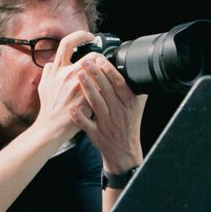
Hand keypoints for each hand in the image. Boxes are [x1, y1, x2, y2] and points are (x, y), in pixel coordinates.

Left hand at [37, 35, 145, 166]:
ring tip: (78, 74)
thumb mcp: (138, 106)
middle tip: (85, 60)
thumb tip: (130, 68)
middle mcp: (118, 112)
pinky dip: (79, 116)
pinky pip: (86, 124)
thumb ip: (134, 88)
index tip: (101, 60)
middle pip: (106, 90)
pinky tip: (72, 107)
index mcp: (129, 103)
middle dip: (95, 74)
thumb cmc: (128, 124)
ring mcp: (107, 123)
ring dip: (87, 89)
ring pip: (96, 103)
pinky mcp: (96, 134)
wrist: (124, 151)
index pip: (120, 84)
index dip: (110, 71)